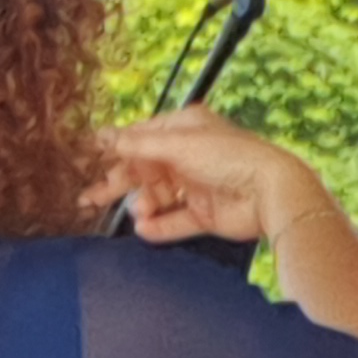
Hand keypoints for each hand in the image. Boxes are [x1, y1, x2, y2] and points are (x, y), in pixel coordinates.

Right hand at [86, 107, 333, 248]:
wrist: (268, 192)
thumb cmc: (227, 157)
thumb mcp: (178, 144)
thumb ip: (138, 145)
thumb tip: (103, 136)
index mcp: (185, 129)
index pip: (142, 137)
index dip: (117, 149)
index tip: (90, 159)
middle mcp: (189, 155)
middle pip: (144, 170)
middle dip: (118, 183)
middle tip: (89, 199)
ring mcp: (196, 186)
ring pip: (157, 197)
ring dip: (143, 206)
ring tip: (139, 214)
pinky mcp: (204, 214)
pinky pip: (174, 221)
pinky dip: (159, 227)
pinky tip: (145, 229)